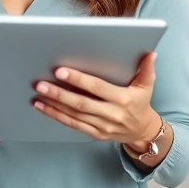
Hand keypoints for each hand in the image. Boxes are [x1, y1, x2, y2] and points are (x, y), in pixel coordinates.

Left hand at [32, 52, 158, 147]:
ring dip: (54, 105)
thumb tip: (151, 53)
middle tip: (41, 84)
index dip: (78, 79)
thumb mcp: (147, 86)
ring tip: (38, 94)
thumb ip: (147, 69)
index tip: (60, 71)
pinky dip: (56, 116)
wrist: (143, 132)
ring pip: (74, 115)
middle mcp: (112, 114)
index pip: (97, 87)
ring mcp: (102, 126)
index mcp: (123, 99)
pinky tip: (43, 107)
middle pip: (81, 103)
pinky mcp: (95, 134)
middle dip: (59, 93)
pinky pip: (73, 125)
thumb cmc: (141, 104)